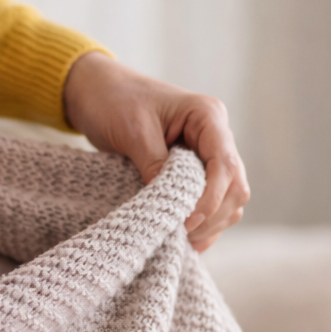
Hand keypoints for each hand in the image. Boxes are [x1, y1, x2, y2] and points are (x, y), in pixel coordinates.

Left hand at [62, 52, 248, 250]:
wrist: (95, 91)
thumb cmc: (113, 100)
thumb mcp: (133, 132)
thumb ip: (155, 166)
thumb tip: (172, 206)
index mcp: (207, 116)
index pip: (225, 165)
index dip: (210, 199)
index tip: (186, 222)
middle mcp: (216, 135)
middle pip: (235, 186)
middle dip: (213, 215)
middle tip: (182, 236)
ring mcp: (208, 153)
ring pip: (229, 198)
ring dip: (211, 223)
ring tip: (181, 240)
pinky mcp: (195, 170)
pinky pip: (211, 203)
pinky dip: (203, 223)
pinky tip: (186, 240)